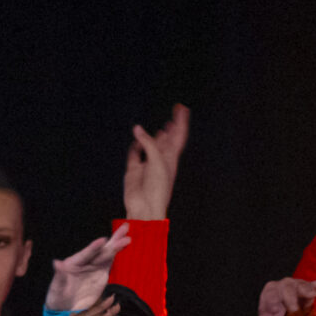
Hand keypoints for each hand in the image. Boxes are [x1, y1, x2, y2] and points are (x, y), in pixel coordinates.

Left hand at [43, 229, 130, 313]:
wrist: (66, 309)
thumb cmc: (58, 298)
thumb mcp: (56, 289)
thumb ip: (59, 276)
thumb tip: (57, 263)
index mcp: (72, 264)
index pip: (85, 254)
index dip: (94, 248)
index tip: (102, 240)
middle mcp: (84, 262)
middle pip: (100, 250)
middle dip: (112, 241)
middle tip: (123, 230)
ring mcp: (93, 266)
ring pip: (107, 253)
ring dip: (117, 244)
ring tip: (128, 237)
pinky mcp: (101, 272)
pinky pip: (110, 260)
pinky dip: (117, 252)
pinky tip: (124, 244)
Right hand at [121, 105, 189, 221]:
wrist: (145, 207)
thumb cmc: (157, 187)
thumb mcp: (157, 161)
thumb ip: (148, 143)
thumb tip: (137, 129)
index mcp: (171, 157)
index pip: (178, 135)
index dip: (180, 121)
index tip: (181, 108)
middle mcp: (160, 159)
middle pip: (168, 139)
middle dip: (172, 127)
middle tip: (175, 113)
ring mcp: (147, 164)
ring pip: (151, 146)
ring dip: (154, 137)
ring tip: (160, 129)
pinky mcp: (134, 170)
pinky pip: (135, 154)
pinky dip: (135, 147)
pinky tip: (136, 141)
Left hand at [249, 275, 315, 315]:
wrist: (284, 306)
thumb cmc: (274, 312)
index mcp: (271, 289)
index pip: (271, 294)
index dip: (272, 302)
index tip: (274, 311)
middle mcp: (283, 284)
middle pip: (288, 287)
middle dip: (291, 298)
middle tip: (294, 310)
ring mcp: (297, 284)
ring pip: (302, 285)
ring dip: (307, 292)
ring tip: (312, 295)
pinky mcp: (307, 287)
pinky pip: (314, 284)